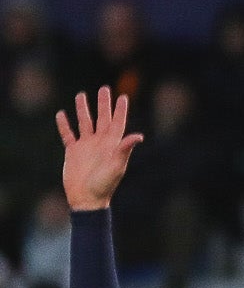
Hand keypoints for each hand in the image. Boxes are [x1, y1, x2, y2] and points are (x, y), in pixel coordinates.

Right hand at [57, 88, 140, 211]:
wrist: (87, 199)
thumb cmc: (104, 185)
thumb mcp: (116, 166)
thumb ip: (124, 149)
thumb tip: (138, 136)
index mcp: (112, 145)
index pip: (118, 123)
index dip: (120, 110)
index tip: (123, 96)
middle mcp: (100, 143)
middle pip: (102, 119)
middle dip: (103, 104)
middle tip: (104, 88)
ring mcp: (86, 147)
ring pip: (85, 122)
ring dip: (83, 109)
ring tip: (81, 95)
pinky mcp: (73, 152)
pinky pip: (68, 134)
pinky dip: (64, 124)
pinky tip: (61, 114)